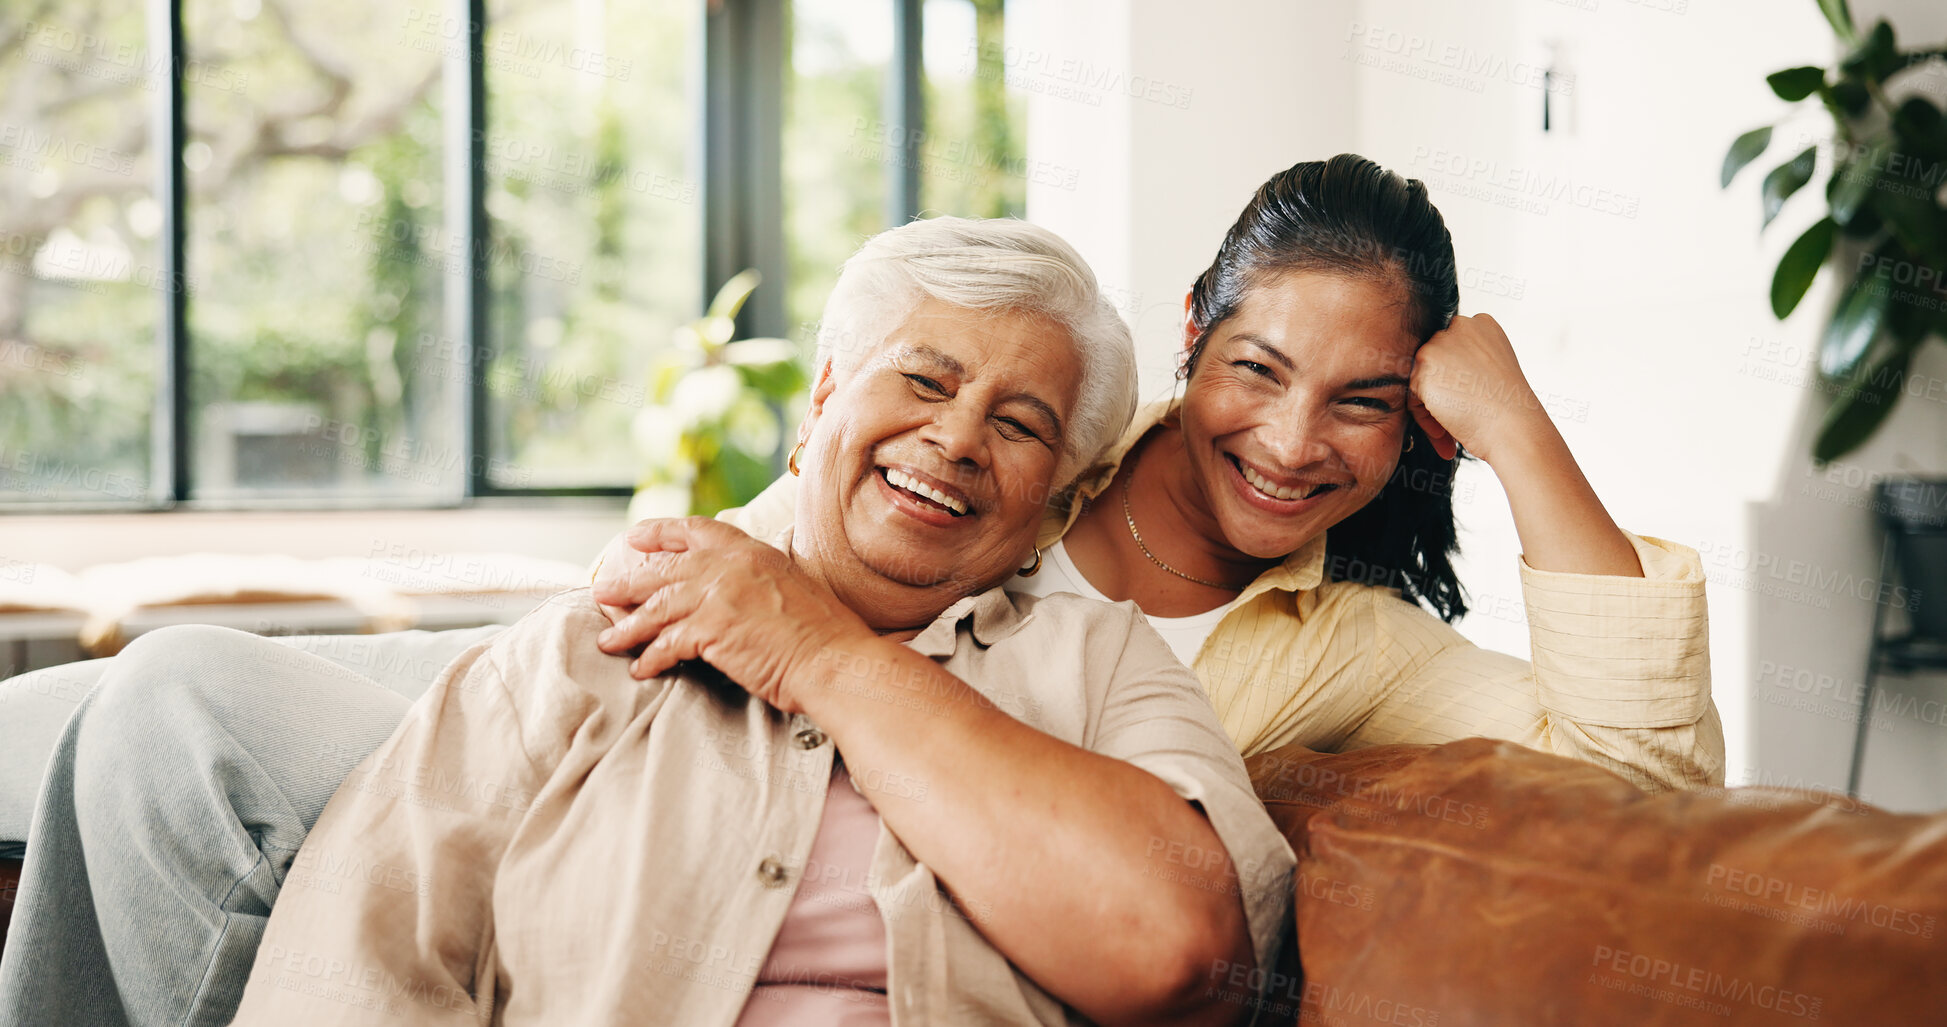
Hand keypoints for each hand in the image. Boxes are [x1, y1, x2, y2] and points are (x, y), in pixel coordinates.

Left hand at [589, 517, 872, 711]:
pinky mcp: (713, 631)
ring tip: (609, 639)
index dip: (660, 532)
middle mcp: (731, 567)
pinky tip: (641, 668)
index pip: (695, 531)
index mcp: (751, 551)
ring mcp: (719, 596)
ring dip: (629, 626)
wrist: (836, 660)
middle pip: (664, 569)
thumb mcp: (790, 584)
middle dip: (628, 582)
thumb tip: (734, 589)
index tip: (635, 537)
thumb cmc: (823, 632)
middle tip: (603, 590)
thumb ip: (756, 577)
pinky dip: (651, 657)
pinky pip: (668, 643)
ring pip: (658, 608)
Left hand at [1405, 313, 1553, 465]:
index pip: (1454, 349)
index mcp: (1482, 324)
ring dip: (1433, 408)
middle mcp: (1460, 327)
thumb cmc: (1508, 407)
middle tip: (1456, 420)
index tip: (1469, 401)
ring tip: (1449, 433)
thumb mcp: (1495, 370)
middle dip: (1444, 393)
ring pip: (1423, 380)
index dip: (1459, 380)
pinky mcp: (1423, 368)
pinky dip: (1425, 419)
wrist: (1511, 425)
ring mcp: (1439, 345)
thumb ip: (1469, 361)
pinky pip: (1414, 398)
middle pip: (1436, 363)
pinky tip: (1444, 433)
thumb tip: (1444, 373)